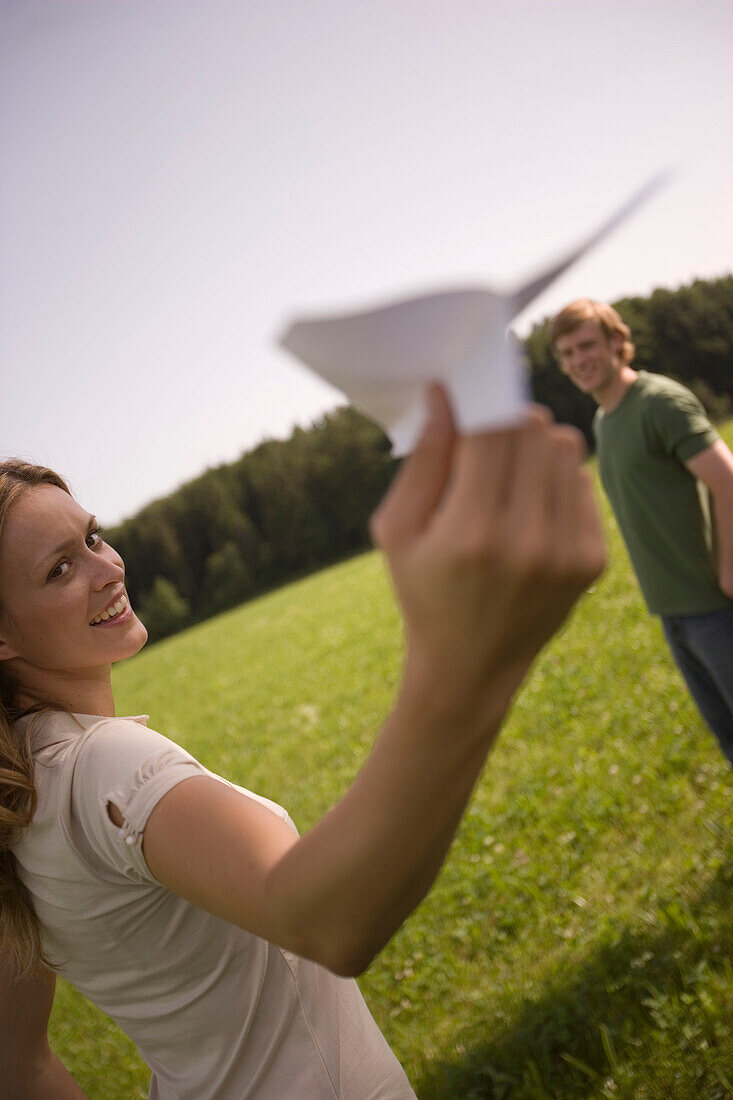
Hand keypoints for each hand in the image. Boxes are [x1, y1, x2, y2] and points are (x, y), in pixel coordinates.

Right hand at [371, 384, 605, 710]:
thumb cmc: (423, 591)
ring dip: (534, 448)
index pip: (493, 430)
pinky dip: (556, 483)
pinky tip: (530, 510)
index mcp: (471, 532)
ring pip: (565, 448)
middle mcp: (527, 541)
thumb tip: (445, 394)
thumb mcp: (398, 530)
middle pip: (535, 430)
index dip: (477, 406)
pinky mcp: (592, 560)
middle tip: (485, 444)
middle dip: (507, 423)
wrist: (470, 667)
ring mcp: (567, 553)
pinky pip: (582, 483)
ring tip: (507, 478)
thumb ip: (423, 459)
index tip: (464, 405)